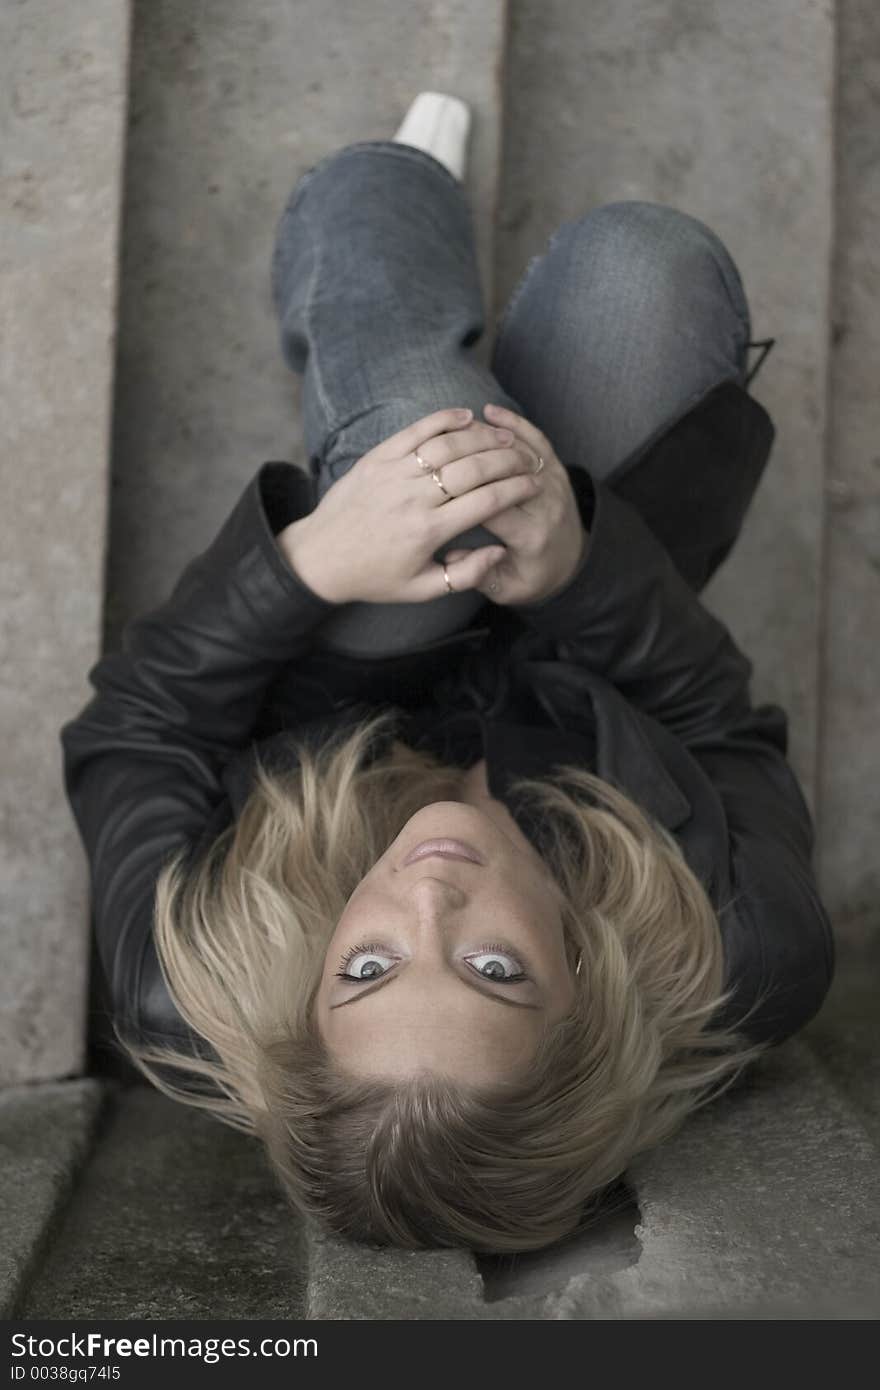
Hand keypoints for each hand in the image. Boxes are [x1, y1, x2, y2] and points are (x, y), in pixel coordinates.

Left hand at [276, 407, 541, 603]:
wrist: (321, 557)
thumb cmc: (375, 577)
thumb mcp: (421, 589)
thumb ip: (465, 574)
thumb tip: (499, 551)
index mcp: (428, 532)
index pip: (487, 502)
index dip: (517, 489)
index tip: (535, 484)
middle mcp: (413, 498)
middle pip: (474, 468)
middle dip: (508, 460)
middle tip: (527, 457)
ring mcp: (394, 473)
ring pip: (449, 445)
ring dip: (482, 437)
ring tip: (505, 437)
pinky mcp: (377, 457)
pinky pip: (416, 431)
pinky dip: (444, 419)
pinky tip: (467, 417)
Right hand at [443, 403, 587, 605]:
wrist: (571, 562)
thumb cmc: (532, 577)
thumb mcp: (507, 589)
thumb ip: (480, 576)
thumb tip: (453, 555)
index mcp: (530, 535)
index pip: (494, 508)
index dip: (464, 493)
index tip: (436, 485)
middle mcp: (546, 505)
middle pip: (508, 472)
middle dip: (475, 456)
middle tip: (443, 446)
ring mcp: (555, 484)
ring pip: (522, 450)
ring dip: (491, 436)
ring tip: (460, 426)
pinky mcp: (558, 470)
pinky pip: (538, 440)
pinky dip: (515, 423)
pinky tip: (490, 412)